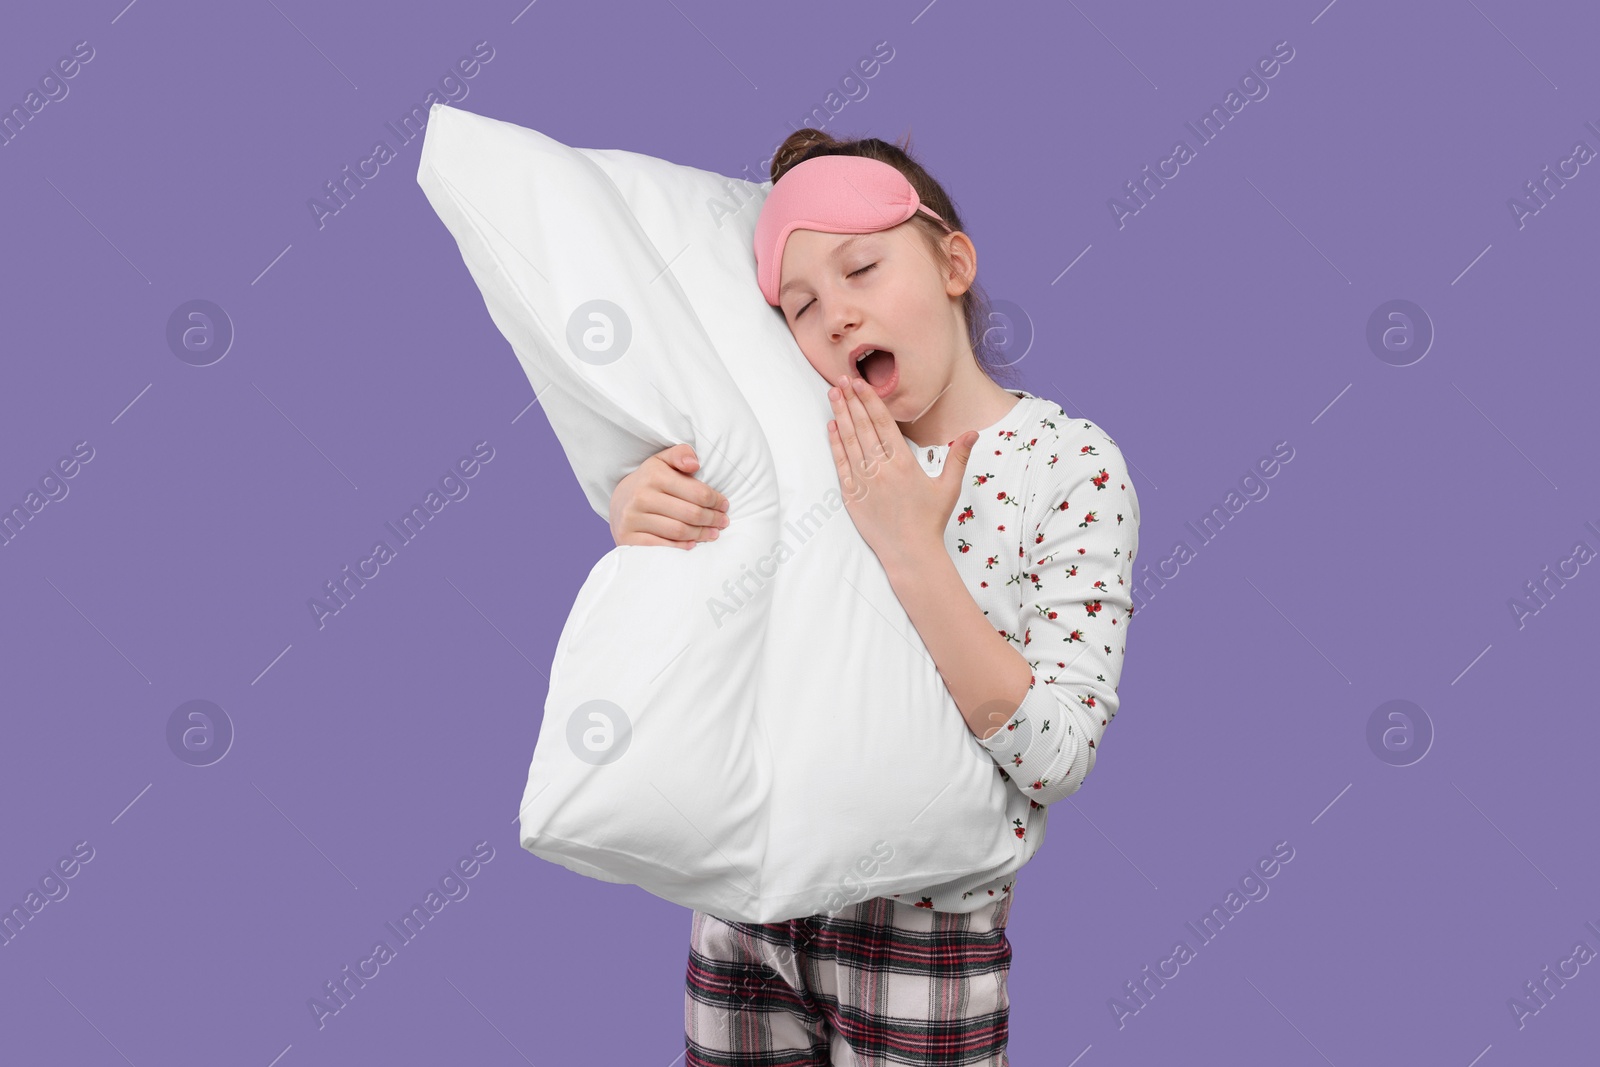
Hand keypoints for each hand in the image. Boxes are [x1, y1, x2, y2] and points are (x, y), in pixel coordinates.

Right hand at [608, 443, 729, 548]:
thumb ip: (680, 454)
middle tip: (722, 522)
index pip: (697, 492)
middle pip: (690, 514)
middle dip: (712, 519)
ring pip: (679, 531)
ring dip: (701, 534)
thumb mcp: (663, 461)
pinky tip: (692, 544)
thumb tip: (694, 463)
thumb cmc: (649, 481)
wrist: (619, 501)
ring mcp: (632, 518)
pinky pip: (661, 546)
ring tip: (713, 534)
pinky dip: (680, 547)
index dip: (716, 501)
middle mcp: (641, 496)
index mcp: (654, 475)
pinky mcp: (627, 537)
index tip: (724, 506)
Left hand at [826, 375, 976, 565]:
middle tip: (839, 379)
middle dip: (851, 400)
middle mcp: (881, 468)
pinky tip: (831, 427)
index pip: (883, 423)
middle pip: (862, 426)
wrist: (910, 552)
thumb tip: (972, 432)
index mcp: (904, 462)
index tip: (859, 382)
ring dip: (840, 416)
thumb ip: (958, 456)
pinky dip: (834, 444)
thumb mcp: (949, 487)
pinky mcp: (851, 495)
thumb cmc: (930, 520)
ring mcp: (863, 481)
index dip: (870, 400)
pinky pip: (840, 464)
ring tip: (832, 395)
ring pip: (849, 441)